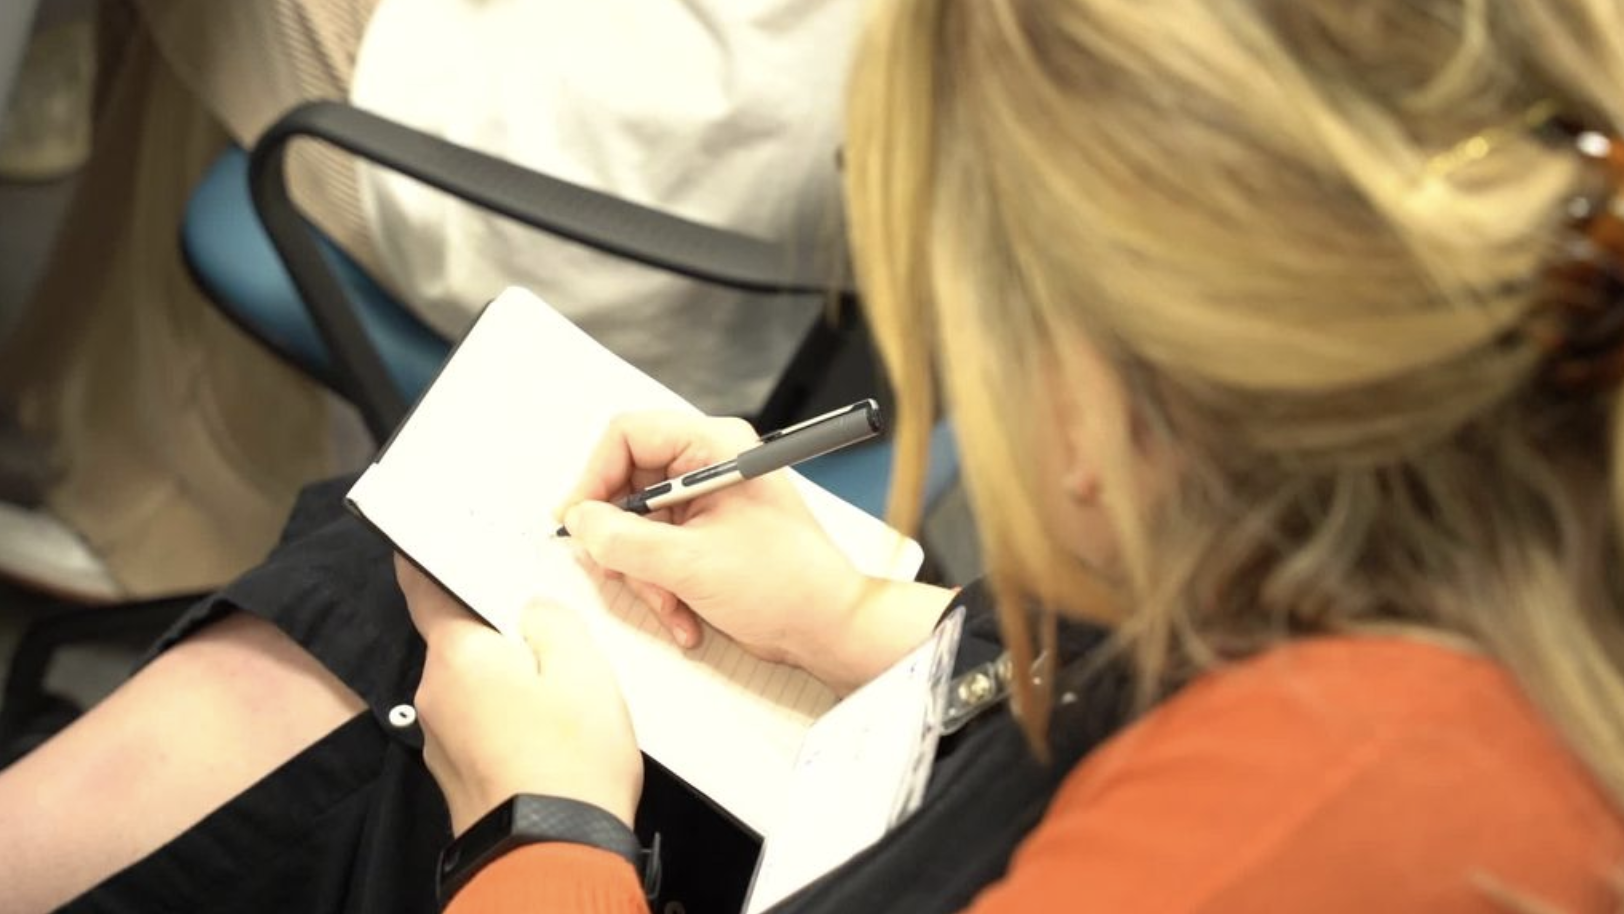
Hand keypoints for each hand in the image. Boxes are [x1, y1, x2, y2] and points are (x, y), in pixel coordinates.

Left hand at [397, 555, 642, 834]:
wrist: (554, 854)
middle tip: (546, 626)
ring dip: (506, 680)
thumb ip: (553, 623)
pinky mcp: (458, 777)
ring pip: (472, 687)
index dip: (424, 561)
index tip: (417, 540)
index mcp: (456, 656)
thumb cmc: (571, 757)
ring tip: (561, 689)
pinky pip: (480, 727)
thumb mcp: (583, 669)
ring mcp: (440, 742)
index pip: (425, 591)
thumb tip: (533, 614)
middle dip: (497, 632)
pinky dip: (508, 719)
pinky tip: (549, 731)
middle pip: (460, 642)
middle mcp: (433, 695)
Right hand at [561, 412, 952, 693]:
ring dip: (644, 574)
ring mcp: (708, 502)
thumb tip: (579, 522)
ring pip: (638, 526)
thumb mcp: (688, 563)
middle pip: (627, 484)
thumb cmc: (785, 584)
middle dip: (622, 539)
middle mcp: (708, 465)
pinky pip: (659, 551)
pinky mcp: (707, 536)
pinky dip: (662, 586)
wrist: (828, 627)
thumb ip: (623, 540)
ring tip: (670, 605)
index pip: (628, 435)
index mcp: (713, 446)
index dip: (594, 476)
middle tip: (620, 570)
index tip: (577, 520)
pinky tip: (684, 616)